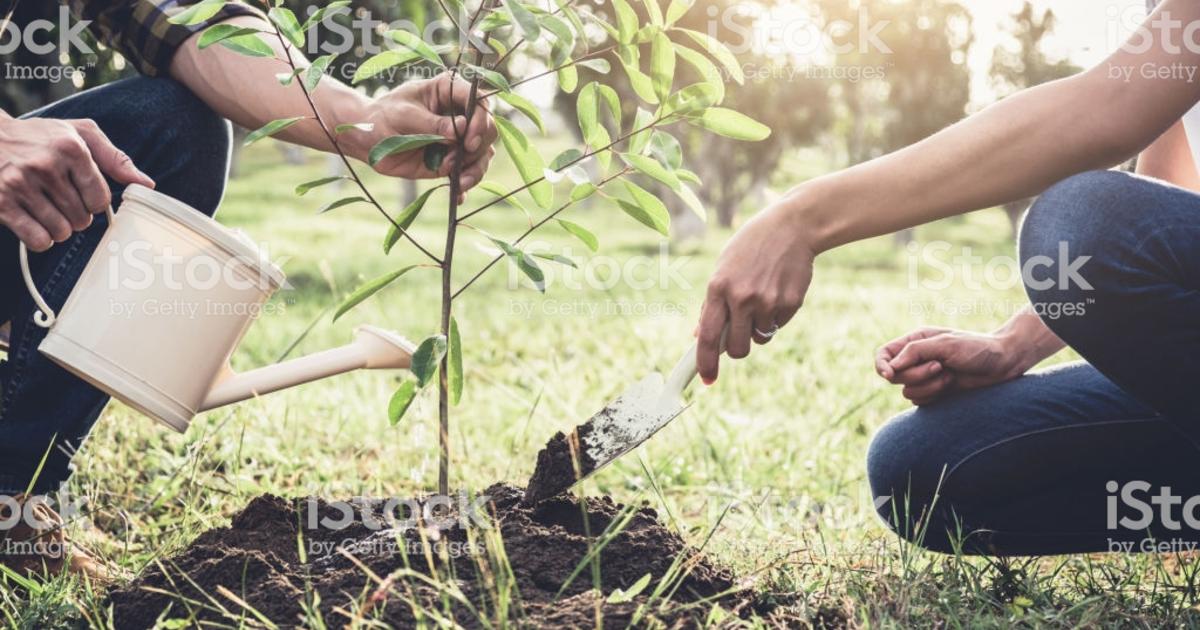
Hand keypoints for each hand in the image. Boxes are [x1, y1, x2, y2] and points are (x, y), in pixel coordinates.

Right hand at [0, 116, 153, 250]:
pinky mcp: (1, 203)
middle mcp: (45, 165)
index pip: (101, 199)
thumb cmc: (40, 136)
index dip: (95, 202)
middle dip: (77, 215)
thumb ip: (115, 158)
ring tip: (48, 209)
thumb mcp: (80, 134)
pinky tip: (34, 222)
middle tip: (61, 200)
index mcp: (70, 148)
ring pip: (61, 232)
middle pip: (82, 219)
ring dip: (59, 228)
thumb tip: (147, 184)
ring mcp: (20, 185)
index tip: (83, 193)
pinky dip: (41, 239)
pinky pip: (38, 240)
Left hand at [356, 73, 495, 194]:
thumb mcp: (404, 115)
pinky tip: (458, 195)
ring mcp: (457, 140)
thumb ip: (432, 124)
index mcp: (449, 92)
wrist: (367, 140)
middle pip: (488, 129)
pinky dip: (465, 185)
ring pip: (483, 154)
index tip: (469, 139)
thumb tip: (460, 129)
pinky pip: (468, 173)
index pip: (478, 101)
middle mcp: (459, 115)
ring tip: (460, 181)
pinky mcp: (451, 161)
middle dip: (479, 146)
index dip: (480, 119)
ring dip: (476, 169)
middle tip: (463, 156)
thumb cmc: (382, 117)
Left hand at [697, 197, 814, 383]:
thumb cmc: (751, 248)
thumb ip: (712, 303)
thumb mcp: (724, 268)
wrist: (792, 227)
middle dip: (737, 349)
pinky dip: (776, 316)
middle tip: (740, 334)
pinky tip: (778, 290)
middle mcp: (742, 298)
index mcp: (719, 288)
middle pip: (737, 349)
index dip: (705, 362)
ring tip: (762, 298)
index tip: (707, 380)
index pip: (708, 336)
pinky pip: (778, 325)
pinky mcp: (790, 303)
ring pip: (760, 338)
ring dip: (758, 328)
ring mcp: (768, 301)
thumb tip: (699, 334)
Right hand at [875, 327, 1030, 405]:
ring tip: (949, 376)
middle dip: (916, 375)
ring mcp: (924, 377)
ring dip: (929, 386)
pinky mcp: (934, 392)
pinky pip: (919, 401)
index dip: (881, 366)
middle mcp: (916, 359)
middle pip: (894, 376)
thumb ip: (915, 352)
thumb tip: (891, 367)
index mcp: (915, 341)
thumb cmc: (976, 348)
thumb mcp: (945, 344)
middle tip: (939, 367)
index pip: (884, 354)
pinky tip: (951, 385)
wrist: (1003, 364)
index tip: (890, 374)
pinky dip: (934, 395)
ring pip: (907, 391)